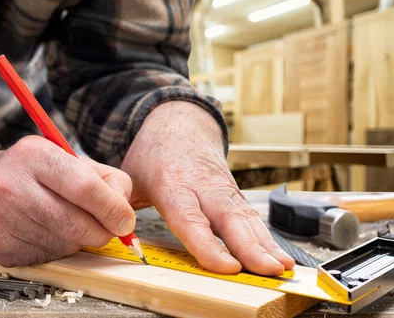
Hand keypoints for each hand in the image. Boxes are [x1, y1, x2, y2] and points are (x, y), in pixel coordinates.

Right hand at [0, 136, 134, 266]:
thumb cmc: (34, 173)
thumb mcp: (70, 159)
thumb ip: (107, 179)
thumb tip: (125, 214)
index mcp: (34, 155)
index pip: (83, 186)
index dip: (112, 208)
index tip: (125, 221)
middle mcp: (11, 185)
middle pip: (75, 222)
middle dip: (102, 231)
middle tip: (108, 229)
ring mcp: (0, 218)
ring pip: (63, 243)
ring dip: (78, 240)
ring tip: (68, 222)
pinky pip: (46, 256)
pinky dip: (58, 249)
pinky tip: (47, 232)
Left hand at [121, 102, 294, 274]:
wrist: (180, 123)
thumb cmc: (155, 153)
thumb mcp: (131, 175)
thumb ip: (121, 204)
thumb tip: (111, 232)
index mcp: (172, 183)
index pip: (191, 219)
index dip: (209, 245)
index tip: (227, 267)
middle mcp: (203, 187)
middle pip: (229, 220)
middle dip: (250, 247)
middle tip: (267, 270)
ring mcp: (222, 190)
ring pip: (246, 219)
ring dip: (266, 245)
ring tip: (281, 268)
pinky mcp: (234, 194)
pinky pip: (252, 218)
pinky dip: (268, 239)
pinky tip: (279, 258)